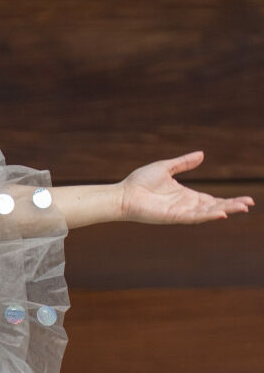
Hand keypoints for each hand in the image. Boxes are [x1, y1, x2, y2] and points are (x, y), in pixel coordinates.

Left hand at [119, 152, 254, 224]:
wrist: (122, 194)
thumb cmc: (140, 182)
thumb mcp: (167, 167)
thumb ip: (184, 163)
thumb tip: (202, 154)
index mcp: (186, 196)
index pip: (212, 200)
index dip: (228, 200)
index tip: (245, 200)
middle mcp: (185, 206)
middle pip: (214, 207)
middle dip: (232, 206)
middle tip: (249, 204)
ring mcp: (179, 213)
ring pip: (207, 213)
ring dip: (225, 210)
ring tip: (242, 208)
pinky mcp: (172, 217)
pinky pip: (193, 217)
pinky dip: (207, 215)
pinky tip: (221, 213)